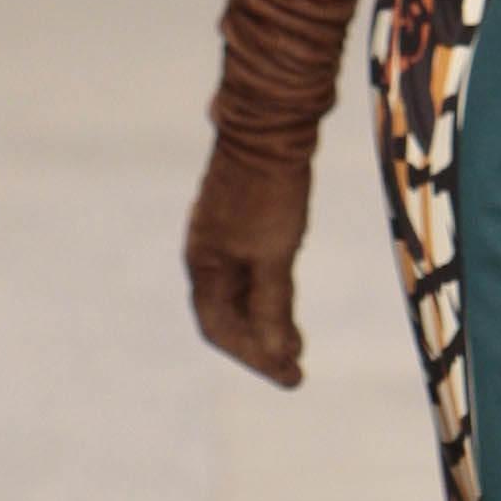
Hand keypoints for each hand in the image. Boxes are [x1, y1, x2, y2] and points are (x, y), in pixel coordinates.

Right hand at [184, 145, 310, 384]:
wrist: (271, 124)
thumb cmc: (270, 191)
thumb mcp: (275, 254)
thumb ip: (272, 304)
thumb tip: (273, 355)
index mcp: (204, 266)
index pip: (219, 330)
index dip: (253, 358)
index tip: (290, 377)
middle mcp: (206, 255)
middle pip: (227, 317)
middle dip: (260, 347)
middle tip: (295, 370)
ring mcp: (223, 238)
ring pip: (240, 295)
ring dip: (266, 324)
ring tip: (295, 347)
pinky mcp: (242, 222)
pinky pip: (250, 272)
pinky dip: (270, 295)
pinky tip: (287, 303)